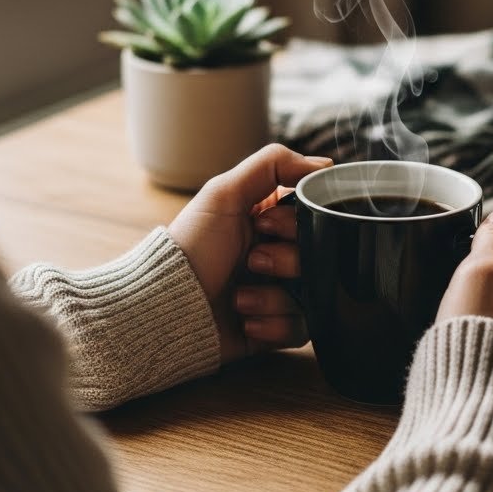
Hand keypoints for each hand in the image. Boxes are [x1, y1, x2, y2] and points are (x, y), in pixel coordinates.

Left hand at [169, 144, 331, 363]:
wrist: (167, 310)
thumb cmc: (191, 248)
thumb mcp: (223, 195)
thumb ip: (273, 164)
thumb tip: (325, 163)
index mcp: (271, 221)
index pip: (314, 217)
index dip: (296, 223)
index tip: (265, 225)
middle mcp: (280, 254)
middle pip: (319, 257)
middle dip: (285, 261)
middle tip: (252, 262)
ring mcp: (281, 292)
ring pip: (313, 295)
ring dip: (274, 297)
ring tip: (240, 298)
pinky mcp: (278, 327)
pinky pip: (302, 328)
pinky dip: (273, 325)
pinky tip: (246, 321)